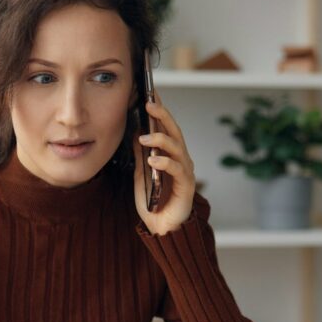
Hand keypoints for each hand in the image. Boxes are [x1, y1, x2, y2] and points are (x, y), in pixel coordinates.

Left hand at [133, 95, 196, 234]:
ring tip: (144, 138)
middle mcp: (181, 159)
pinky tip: (153, 160)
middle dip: (162, 116)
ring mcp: (185, 171)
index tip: (150, 93)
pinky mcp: (186, 185)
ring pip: (176, 147)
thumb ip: (141, 156)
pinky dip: (164, 163)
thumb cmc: (154, 203)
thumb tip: (135, 134)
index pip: (166, 127)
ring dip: (160, 140)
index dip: (159, 110)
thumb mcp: (141, 176)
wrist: (163, 228)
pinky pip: (177, 169)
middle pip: (174, 131)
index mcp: (171, 155)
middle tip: (149, 104)